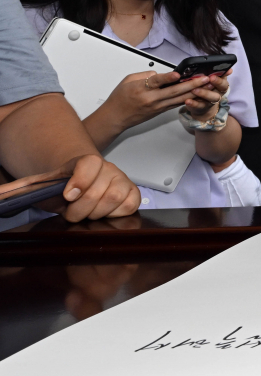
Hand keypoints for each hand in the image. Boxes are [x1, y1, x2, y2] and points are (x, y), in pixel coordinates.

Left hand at [0, 155, 139, 220]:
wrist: (78, 185)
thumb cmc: (61, 188)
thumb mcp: (40, 186)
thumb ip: (19, 190)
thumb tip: (0, 196)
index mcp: (84, 162)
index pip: (89, 163)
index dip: (80, 180)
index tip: (68, 195)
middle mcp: (108, 167)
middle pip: (99, 191)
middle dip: (81, 209)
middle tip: (71, 213)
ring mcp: (122, 179)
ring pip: (114, 199)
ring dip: (96, 212)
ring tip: (86, 212)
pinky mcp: (133, 193)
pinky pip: (129, 205)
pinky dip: (115, 213)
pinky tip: (102, 212)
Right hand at [100, 71, 205, 133]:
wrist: (115, 117)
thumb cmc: (119, 99)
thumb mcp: (128, 80)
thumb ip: (145, 75)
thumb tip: (160, 74)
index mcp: (141, 89)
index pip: (156, 82)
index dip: (168, 78)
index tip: (178, 74)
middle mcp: (151, 99)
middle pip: (174, 91)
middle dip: (191, 84)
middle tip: (204, 78)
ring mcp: (157, 106)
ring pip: (178, 99)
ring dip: (194, 92)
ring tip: (206, 86)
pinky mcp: (160, 111)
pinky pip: (176, 104)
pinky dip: (187, 99)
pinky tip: (197, 95)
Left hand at [181, 70, 229, 122]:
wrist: (200, 105)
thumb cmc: (205, 87)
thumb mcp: (210, 79)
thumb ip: (215, 73)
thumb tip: (229, 69)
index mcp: (221, 84)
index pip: (225, 80)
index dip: (221, 78)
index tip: (214, 75)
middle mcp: (219, 92)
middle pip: (222, 88)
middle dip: (216, 83)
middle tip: (209, 78)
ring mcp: (211, 101)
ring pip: (212, 97)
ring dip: (204, 93)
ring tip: (194, 89)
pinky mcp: (203, 107)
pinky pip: (199, 105)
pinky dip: (193, 103)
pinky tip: (187, 101)